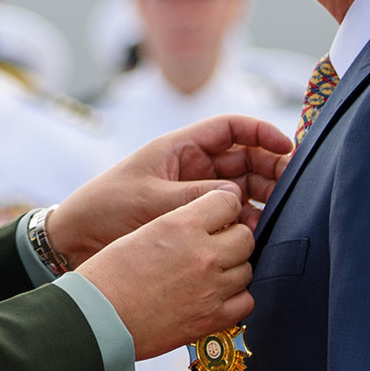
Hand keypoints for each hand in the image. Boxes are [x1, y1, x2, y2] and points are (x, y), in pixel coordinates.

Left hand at [46, 115, 293, 264]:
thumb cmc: (105, 209)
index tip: (285, 146)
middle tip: (292, 188)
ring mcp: (197, 194)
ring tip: (281, 213)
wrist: (77, 241)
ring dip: (263, 197)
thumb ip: (193, 197)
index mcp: (181, 148)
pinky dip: (248, 222)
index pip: (231, 129)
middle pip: (246, 159)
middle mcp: (194, 168)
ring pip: (243, 189)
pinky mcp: (196, 221)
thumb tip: (237, 198)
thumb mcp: (149, 200)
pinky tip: (262, 234)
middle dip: (271, 168)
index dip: (261, 132)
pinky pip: (231, 216)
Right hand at [78, 185, 254, 359]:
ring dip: (233, 269)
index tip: (217, 218)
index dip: (224, 208)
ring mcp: (211, 288)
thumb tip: (207, 227)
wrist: (95, 318)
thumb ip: (181, 226)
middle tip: (215, 248)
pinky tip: (216, 298)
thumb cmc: (108, 275)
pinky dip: (236, 299)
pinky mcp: (211, 319)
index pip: (228, 202)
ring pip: (247, 269)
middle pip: (245, 237)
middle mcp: (203, 253)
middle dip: (233, 239)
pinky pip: (246, 302)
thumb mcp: (143, 232)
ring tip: (211, 275)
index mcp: (181, 225)